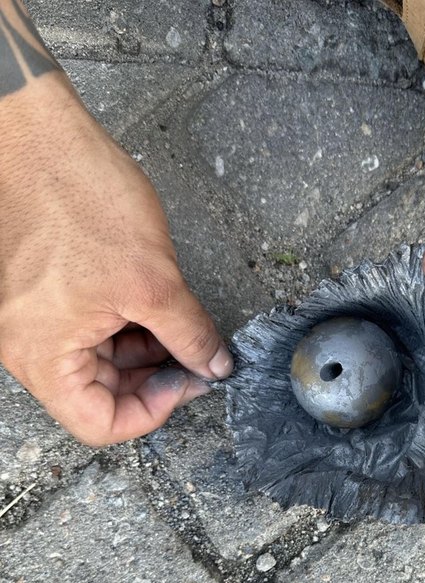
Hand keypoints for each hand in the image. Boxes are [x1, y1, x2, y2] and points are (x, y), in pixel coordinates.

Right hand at [0, 72, 231, 445]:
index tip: (191, 380)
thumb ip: (190, 334)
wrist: (38, 135)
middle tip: (196, 351)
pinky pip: (88, 327)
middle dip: (154, 373)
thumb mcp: (153, 280)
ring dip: (144, 347)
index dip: (154, 410)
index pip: (99, 423)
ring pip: (98, 359)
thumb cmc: (80, 197)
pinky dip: (126, 323)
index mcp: (42, 354)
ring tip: (178, 319)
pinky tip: (155, 302)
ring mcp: (33, 318)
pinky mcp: (43, 291)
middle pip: (100, 391)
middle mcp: (28, 344)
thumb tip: (214, 366)